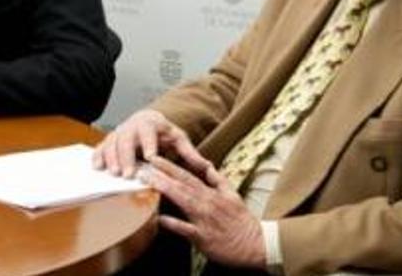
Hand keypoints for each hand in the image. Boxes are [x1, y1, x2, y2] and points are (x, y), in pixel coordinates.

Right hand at [93, 109, 206, 177]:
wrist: (147, 122)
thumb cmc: (164, 133)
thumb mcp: (179, 139)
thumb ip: (190, 152)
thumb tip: (206, 166)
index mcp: (150, 122)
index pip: (148, 131)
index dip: (148, 143)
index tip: (150, 157)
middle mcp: (132, 125)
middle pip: (126, 138)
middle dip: (126, 156)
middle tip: (127, 173)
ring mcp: (119, 132)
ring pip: (111, 142)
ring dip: (111, 158)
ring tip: (114, 174)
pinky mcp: (110, 139)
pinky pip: (101, 146)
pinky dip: (98, 156)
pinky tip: (98, 167)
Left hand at [141, 154, 265, 268]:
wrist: (256, 244)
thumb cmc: (242, 222)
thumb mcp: (232, 195)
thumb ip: (218, 180)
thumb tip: (207, 165)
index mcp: (212, 193)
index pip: (188, 175)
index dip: (170, 165)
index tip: (154, 157)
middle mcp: (207, 203)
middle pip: (182, 184)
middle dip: (162, 172)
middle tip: (144, 163)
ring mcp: (204, 219)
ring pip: (183, 200)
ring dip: (166, 189)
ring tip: (149, 181)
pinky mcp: (203, 237)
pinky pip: (186, 229)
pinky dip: (173, 223)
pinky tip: (159, 218)